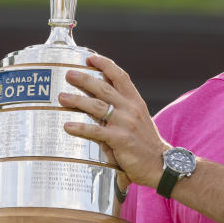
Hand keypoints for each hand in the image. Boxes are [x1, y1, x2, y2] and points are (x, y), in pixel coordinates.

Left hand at [59, 54, 167, 188]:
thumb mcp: (137, 120)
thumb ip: (120, 109)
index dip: (106, 65)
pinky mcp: (120, 140)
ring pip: (97, 107)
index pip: (121, 77)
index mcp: (136, 101)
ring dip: (78, 100)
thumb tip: (96, 99)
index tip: (91, 58)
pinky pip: (96, 131)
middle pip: (105, 88)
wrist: (161, 164)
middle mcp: (131, 109)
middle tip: (69, 73)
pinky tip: (68, 126)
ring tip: (62, 97)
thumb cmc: (145, 143)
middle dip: (85, 79)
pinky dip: (80, 128)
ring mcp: (126, 124)